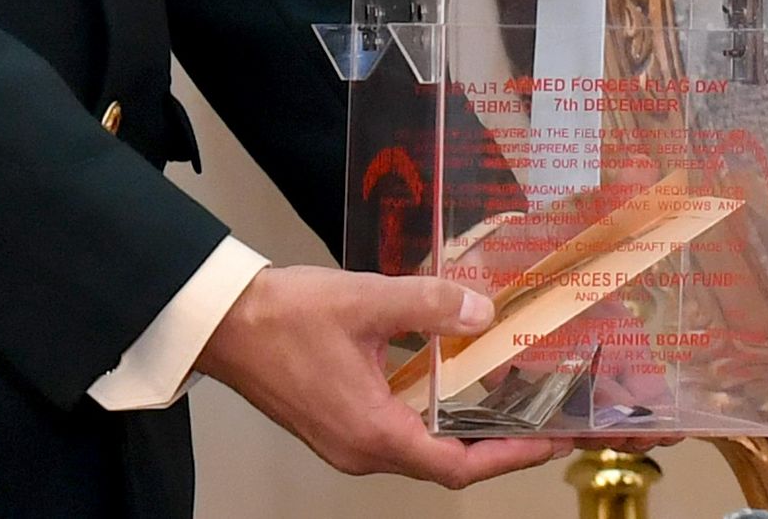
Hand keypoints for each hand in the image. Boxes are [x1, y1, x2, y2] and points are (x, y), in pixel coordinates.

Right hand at [193, 265, 561, 488]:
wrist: (222, 323)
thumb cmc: (282, 317)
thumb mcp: (366, 301)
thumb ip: (429, 305)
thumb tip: (480, 310)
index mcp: (373, 432)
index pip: (456, 466)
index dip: (507, 457)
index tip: (545, 442)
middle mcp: (359, 449)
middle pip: (441, 463)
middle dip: (492, 443)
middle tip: (533, 417)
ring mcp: (343, 441)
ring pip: (416, 448)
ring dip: (458, 429)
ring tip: (498, 398)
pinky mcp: (332, 425)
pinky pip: (392, 432)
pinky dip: (426, 415)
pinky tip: (441, 381)